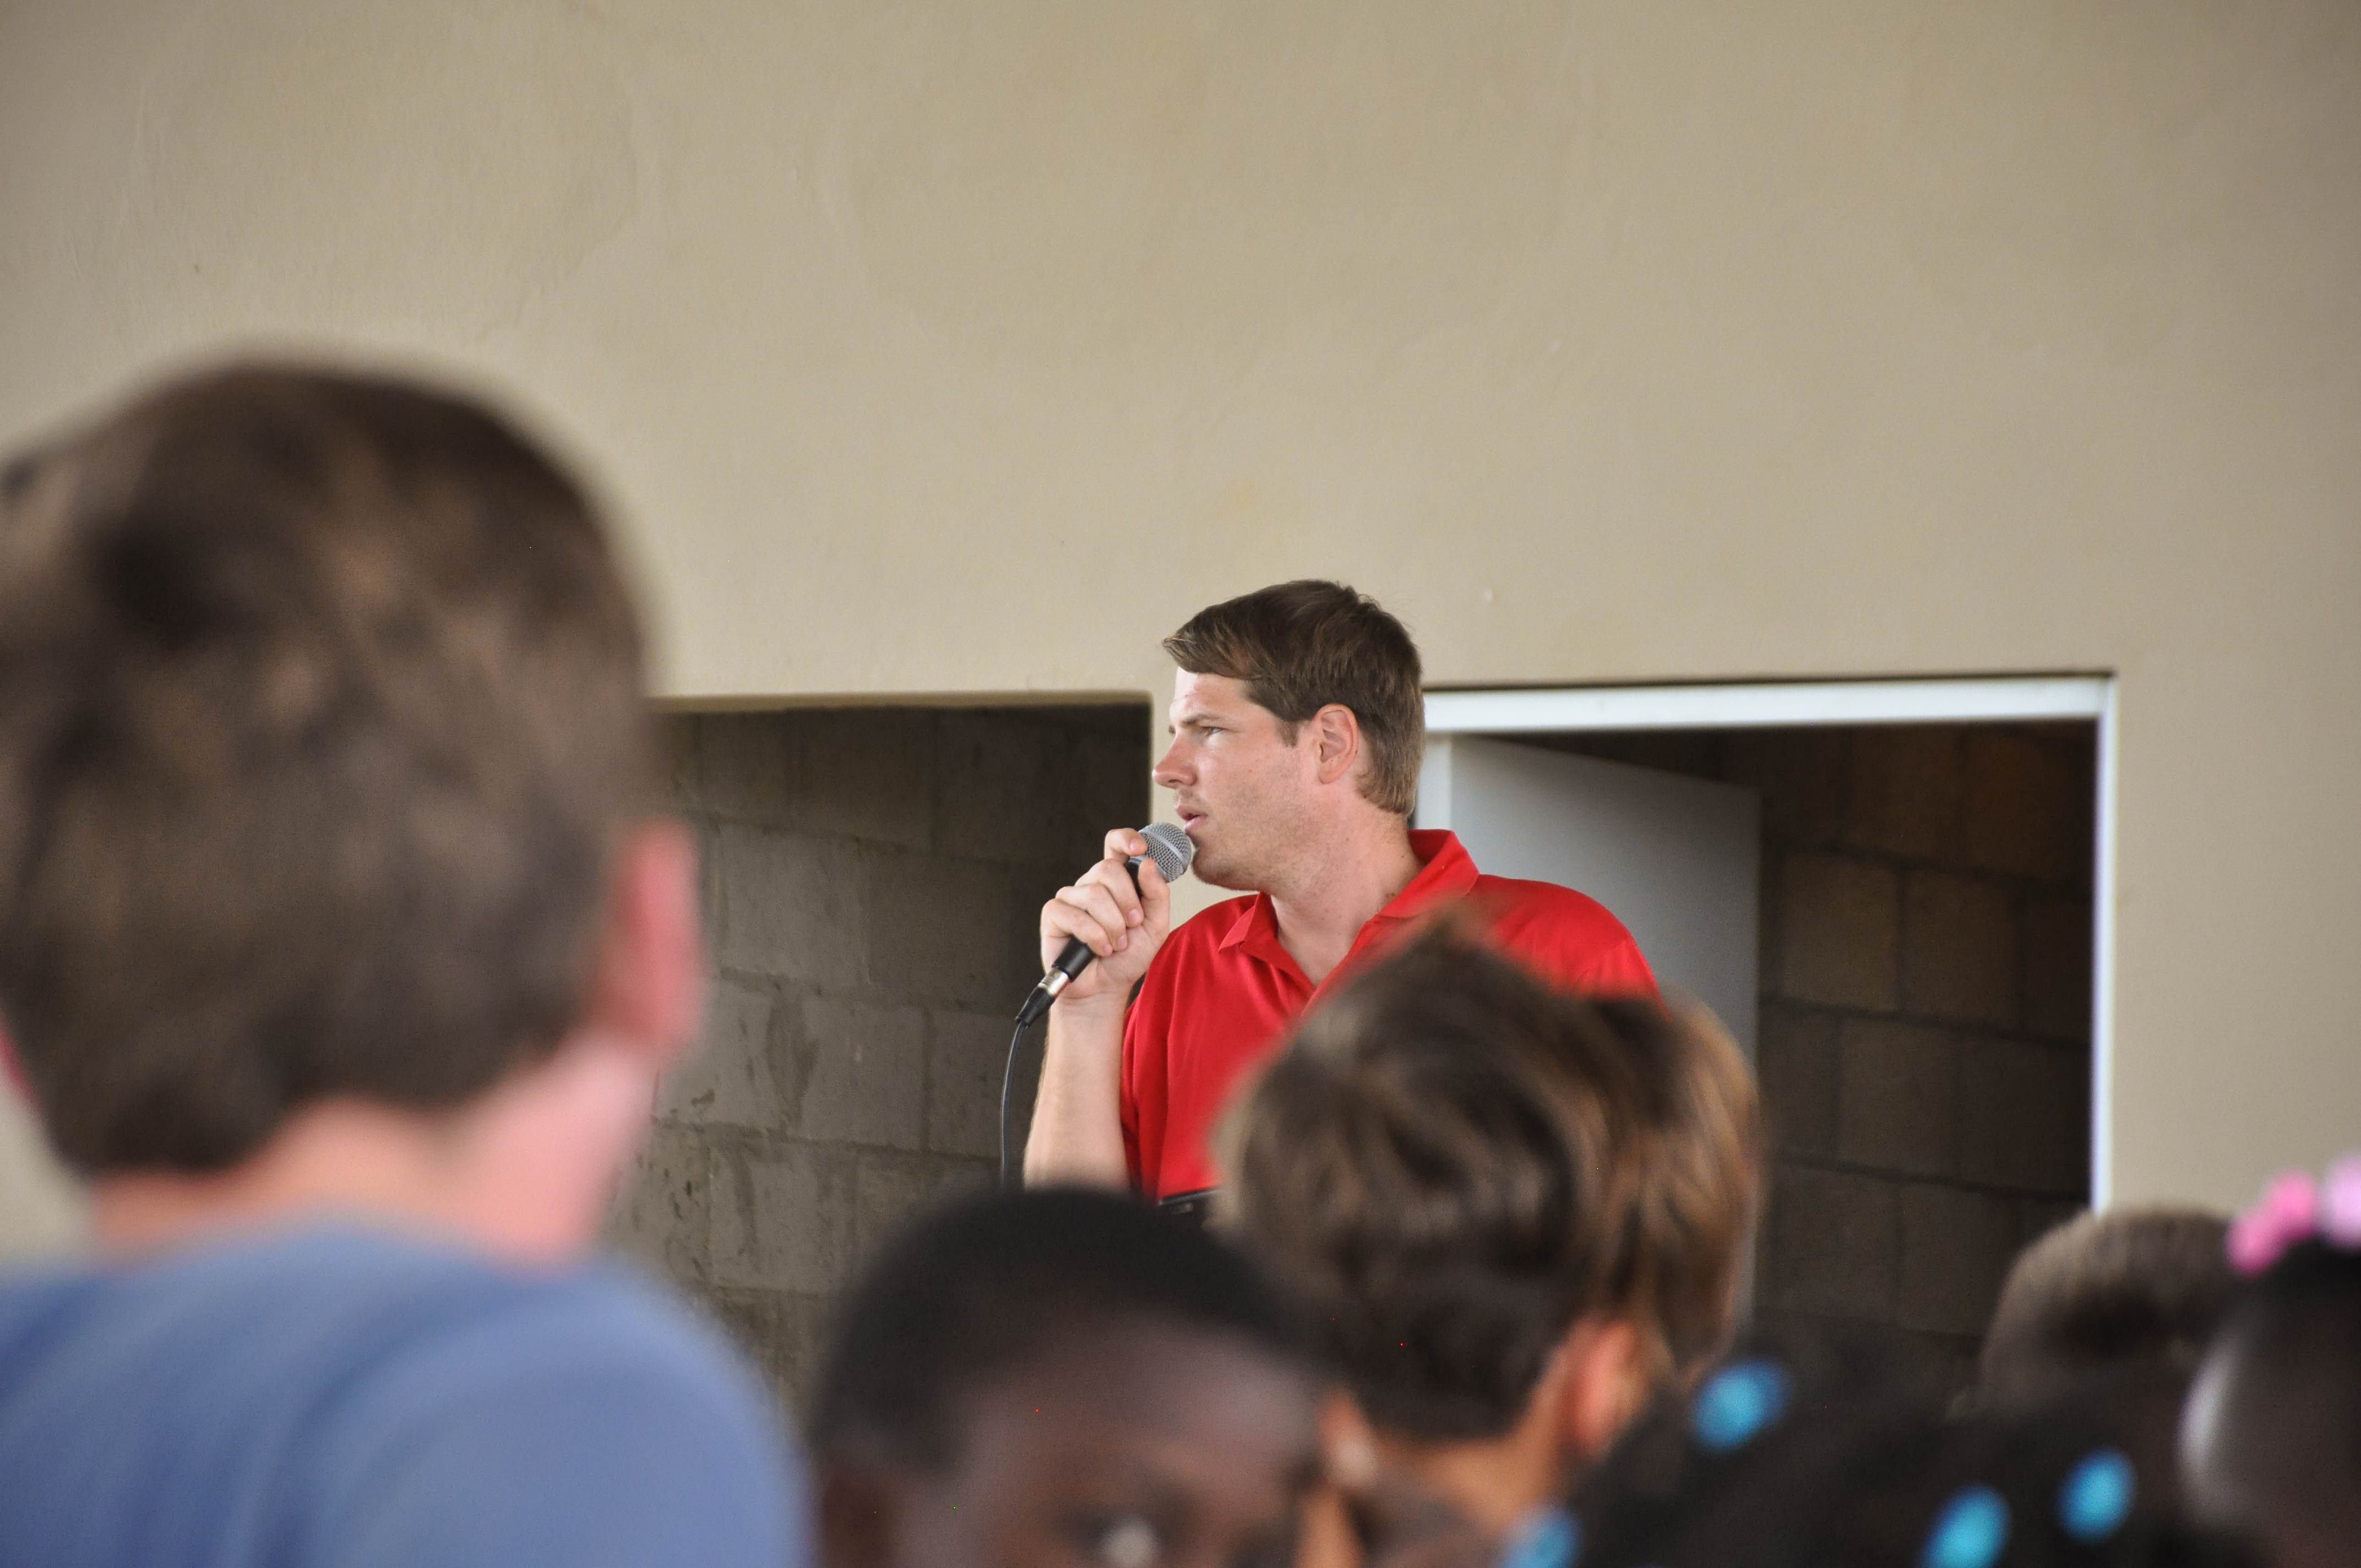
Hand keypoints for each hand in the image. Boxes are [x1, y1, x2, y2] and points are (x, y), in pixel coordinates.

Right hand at [1038, 828, 1172, 1007]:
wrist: (1105, 988)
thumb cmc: (1128, 956)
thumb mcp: (1155, 926)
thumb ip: (1157, 894)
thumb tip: (1148, 863)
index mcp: (1117, 881)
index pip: (1115, 845)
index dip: (1126, 838)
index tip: (1140, 848)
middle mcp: (1091, 883)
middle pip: (1108, 869)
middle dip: (1127, 900)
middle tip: (1133, 925)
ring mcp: (1071, 897)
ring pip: (1094, 894)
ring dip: (1113, 925)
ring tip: (1116, 944)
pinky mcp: (1054, 914)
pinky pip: (1075, 914)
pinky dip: (1094, 935)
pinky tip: (1099, 948)